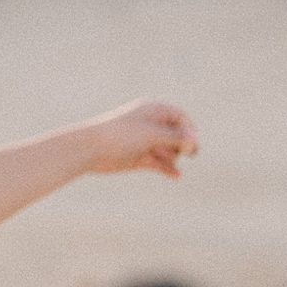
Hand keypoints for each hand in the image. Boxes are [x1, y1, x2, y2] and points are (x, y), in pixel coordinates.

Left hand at [84, 100, 198, 178]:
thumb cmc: (120, 136)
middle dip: (178, 145)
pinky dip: (167, 168)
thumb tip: (196, 138)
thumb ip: (175, 137)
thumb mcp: (151, 134)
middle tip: (172, 151)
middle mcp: (151, 125)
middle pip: (177, 136)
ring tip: (159, 158)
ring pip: (169, 151)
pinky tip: (177, 176)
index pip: (180, 118)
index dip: (189, 131)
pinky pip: (159, 164)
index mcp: (153, 111)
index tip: (191, 145)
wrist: (90, 149)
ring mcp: (145, 142)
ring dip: (170, 157)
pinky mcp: (139, 158)